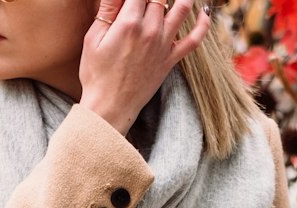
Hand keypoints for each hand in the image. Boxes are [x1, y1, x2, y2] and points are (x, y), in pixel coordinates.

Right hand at [80, 0, 210, 136]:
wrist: (109, 108)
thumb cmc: (96, 75)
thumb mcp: (93, 38)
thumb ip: (108, 9)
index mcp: (129, 22)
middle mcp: (151, 30)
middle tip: (149, 1)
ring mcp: (164, 45)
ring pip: (183, 7)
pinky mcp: (170, 59)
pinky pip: (195, 39)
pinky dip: (203, 23)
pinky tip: (203, 12)